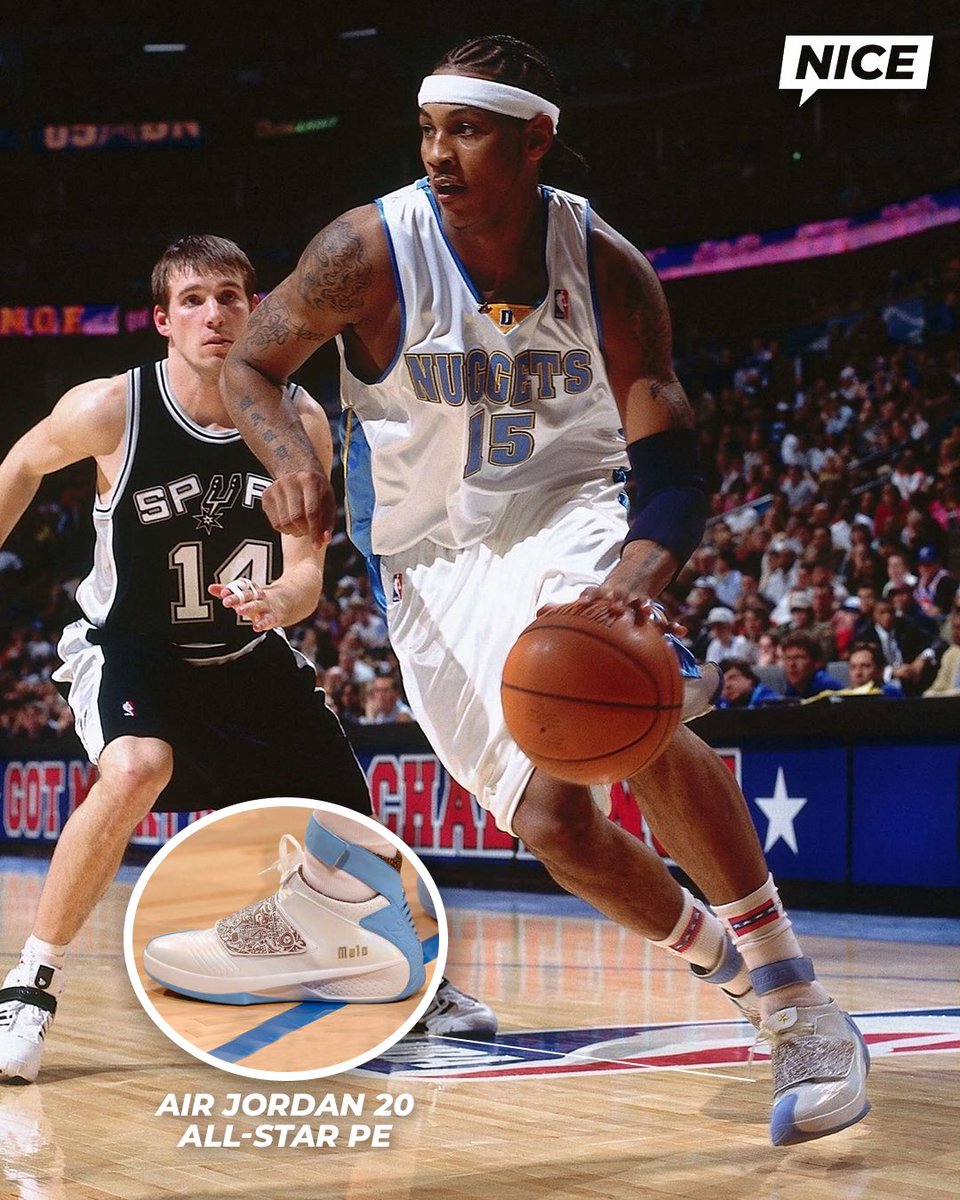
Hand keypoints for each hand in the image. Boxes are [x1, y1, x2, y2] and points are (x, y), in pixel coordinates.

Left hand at [211, 578, 278, 632]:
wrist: (284, 603)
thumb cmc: (258, 599)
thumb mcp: (243, 595)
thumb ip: (227, 592)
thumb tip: (211, 588)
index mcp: (250, 589)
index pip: (241, 586)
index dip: (231, 588)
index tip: (223, 592)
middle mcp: (257, 596)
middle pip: (247, 595)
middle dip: (237, 597)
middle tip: (226, 601)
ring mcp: (265, 606)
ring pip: (257, 605)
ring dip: (249, 607)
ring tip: (239, 610)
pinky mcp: (271, 617)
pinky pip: (267, 620)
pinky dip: (262, 623)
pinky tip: (256, 627)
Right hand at [262, 469, 335, 549]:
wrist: (295, 467)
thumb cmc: (316, 487)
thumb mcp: (328, 499)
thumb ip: (328, 520)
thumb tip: (324, 540)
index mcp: (309, 480)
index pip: (312, 512)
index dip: (315, 531)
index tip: (318, 545)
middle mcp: (290, 481)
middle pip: (296, 518)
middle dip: (306, 531)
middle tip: (311, 531)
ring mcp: (275, 487)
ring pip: (284, 523)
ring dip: (295, 532)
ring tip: (302, 526)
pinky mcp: (266, 495)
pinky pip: (275, 523)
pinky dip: (286, 529)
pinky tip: (292, 522)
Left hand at [536, 587, 686, 637]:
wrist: (634, 576)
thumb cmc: (603, 597)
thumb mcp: (586, 600)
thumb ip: (562, 609)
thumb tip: (537, 614)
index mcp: (601, 594)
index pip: (592, 594)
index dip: (588, 597)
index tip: (583, 602)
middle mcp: (619, 595)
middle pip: (617, 596)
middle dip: (616, 600)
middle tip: (614, 606)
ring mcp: (636, 600)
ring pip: (642, 603)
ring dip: (643, 606)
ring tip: (647, 611)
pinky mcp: (651, 609)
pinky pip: (664, 619)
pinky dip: (672, 625)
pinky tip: (681, 632)